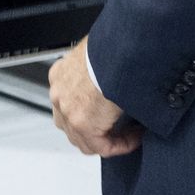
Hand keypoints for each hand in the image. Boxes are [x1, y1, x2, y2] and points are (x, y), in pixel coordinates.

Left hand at [49, 40, 139, 156]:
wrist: (117, 51)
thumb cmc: (113, 48)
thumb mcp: (101, 54)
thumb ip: (102, 68)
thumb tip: (117, 73)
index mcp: (62, 75)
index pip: (70, 103)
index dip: (93, 111)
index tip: (112, 111)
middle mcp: (60, 94)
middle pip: (73, 124)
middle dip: (97, 128)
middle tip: (120, 126)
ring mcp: (67, 111)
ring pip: (85, 139)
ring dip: (108, 138)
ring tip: (130, 133)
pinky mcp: (82, 124)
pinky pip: (102, 146)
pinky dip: (120, 145)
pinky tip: (135, 137)